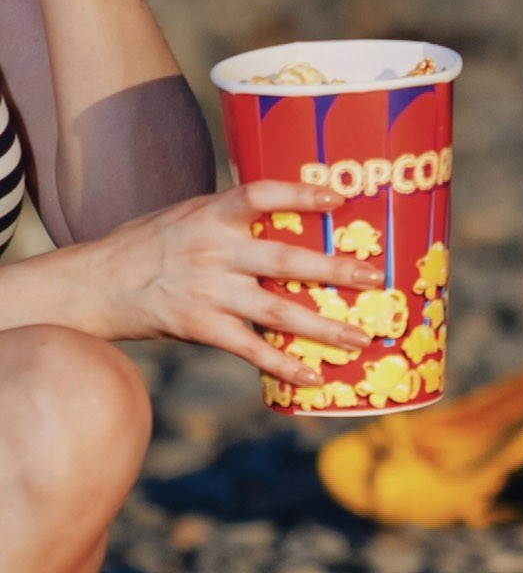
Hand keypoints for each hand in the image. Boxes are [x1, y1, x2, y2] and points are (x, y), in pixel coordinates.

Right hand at [51, 180, 383, 385]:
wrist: (97, 283)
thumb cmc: (150, 246)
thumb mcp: (188, 215)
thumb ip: (232, 217)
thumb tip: (288, 209)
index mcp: (211, 215)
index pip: (259, 195)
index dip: (299, 193)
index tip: (338, 197)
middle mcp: (213, 251)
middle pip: (284, 260)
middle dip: (334, 270)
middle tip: (375, 278)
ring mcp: (209, 291)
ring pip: (278, 312)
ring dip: (324, 328)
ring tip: (361, 338)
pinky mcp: (201, 327)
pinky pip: (251, 350)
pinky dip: (284, 366)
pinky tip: (315, 378)